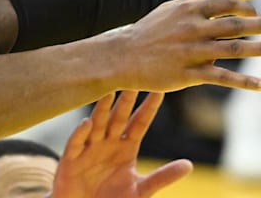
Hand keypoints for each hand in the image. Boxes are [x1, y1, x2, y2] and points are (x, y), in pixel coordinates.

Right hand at [50, 92, 191, 197]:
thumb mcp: (141, 190)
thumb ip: (162, 177)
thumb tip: (189, 165)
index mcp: (126, 149)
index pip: (140, 123)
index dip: (149, 107)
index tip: (161, 88)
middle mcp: (107, 143)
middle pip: (119, 117)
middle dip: (127, 98)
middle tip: (134, 75)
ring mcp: (88, 149)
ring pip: (97, 124)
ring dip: (103, 107)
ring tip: (109, 89)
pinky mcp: (71, 160)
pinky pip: (76, 143)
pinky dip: (81, 133)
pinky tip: (87, 122)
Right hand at [111, 0, 260, 91]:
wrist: (122, 56)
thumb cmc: (147, 31)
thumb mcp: (170, 9)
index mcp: (189, 10)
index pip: (226, 3)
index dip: (246, 7)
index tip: (260, 13)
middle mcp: (193, 28)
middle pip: (235, 24)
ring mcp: (192, 52)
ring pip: (234, 49)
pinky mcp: (188, 74)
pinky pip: (221, 77)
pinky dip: (244, 81)